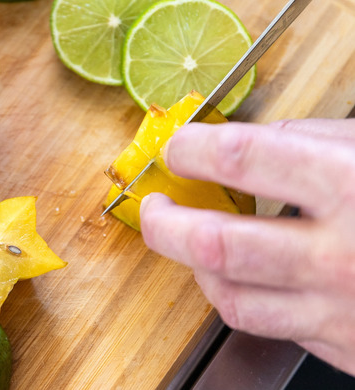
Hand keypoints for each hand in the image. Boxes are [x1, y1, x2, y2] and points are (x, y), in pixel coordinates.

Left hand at [139, 118, 354, 375]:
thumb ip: (324, 140)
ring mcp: (340, 311)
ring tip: (191, 242)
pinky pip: (269, 325)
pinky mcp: (346, 348)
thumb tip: (261, 140)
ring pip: (229, 297)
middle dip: (163, 221)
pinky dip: (243, 295)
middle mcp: (343, 255)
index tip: (177, 146)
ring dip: (198, 266)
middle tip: (153, 205)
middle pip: (213, 242)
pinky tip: (245, 275)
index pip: (242, 158)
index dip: (193, 147)